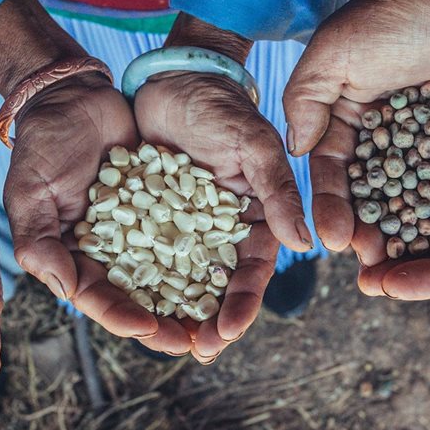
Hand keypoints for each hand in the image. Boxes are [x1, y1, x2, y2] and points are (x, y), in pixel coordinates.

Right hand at [4, 71, 198, 352]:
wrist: (75, 99)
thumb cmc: (43, 148)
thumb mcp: (30, 195)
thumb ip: (40, 244)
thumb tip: (66, 289)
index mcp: (77, 261)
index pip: (102, 300)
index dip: (125, 318)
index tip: (150, 329)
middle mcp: (114, 255)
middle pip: (145, 300)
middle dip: (171, 325)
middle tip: (199, 345)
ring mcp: (144, 232)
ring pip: (174, 276)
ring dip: (197, 301)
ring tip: (222, 323)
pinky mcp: (170, 206)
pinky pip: (193, 236)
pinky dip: (210, 255)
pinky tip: (232, 271)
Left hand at [134, 69, 310, 360]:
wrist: (172, 77)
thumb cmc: (222, 106)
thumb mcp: (255, 146)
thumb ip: (277, 192)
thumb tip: (305, 243)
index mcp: (253, 218)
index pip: (251, 271)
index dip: (242, 304)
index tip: (226, 332)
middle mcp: (219, 231)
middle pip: (215, 287)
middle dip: (206, 323)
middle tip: (194, 352)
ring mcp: (182, 226)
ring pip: (178, 280)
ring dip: (172, 313)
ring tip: (161, 342)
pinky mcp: (146, 217)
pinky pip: (141, 256)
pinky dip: (136, 283)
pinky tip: (125, 306)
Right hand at [286, 0, 429, 294]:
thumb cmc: (392, 11)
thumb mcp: (333, 55)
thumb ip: (306, 102)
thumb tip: (294, 154)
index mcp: (351, 118)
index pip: (335, 173)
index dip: (333, 209)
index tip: (331, 241)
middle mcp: (391, 134)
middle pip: (378, 195)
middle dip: (373, 233)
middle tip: (373, 268)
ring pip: (422, 197)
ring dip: (415, 234)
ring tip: (413, 268)